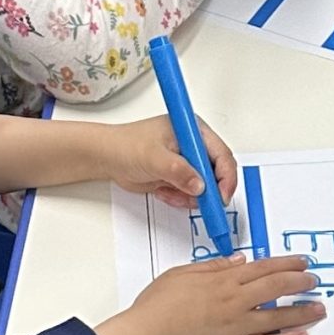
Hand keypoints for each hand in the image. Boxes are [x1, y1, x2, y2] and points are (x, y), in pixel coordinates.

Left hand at [97, 111, 236, 212]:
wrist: (107, 158)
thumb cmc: (126, 146)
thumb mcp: (154, 157)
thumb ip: (178, 171)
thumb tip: (199, 185)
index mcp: (193, 131)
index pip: (222, 154)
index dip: (225, 177)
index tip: (221, 196)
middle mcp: (194, 145)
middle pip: (217, 173)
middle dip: (209, 191)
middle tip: (201, 203)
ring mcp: (187, 162)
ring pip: (204, 188)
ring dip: (190, 196)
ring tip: (169, 191)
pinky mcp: (178, 177)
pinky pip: (190, 195)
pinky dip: (179, 198)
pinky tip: (163, 191)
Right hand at [98, 255, 322, 334]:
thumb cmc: (157, 307)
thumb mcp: (182, 274)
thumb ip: (213, 267)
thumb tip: (238, 261)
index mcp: (222, 280)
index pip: (263, 267)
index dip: (286, 264)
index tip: (301, 263)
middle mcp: (234, 301)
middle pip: (276, 287)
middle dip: (300, 282)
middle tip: (313, 281)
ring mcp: (237, 326)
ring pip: (278, 315)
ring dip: (302, 311)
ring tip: (318, 308)